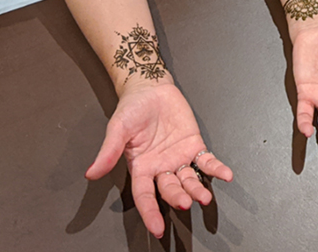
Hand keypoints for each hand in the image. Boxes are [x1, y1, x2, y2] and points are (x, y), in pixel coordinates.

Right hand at [85, 81, 232, 237]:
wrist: (150, 89)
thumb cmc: (131, 109)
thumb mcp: (117, 129)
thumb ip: (108, 152)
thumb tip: (91, 173)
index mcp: (141, 168)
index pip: (144, 196)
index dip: (150, 212)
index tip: (157, 228)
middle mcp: (160, 167)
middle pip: (169, 189)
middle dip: (177, 198)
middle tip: (185, 203)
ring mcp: (178, 157)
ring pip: (189, 179)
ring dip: (197, 189)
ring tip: (205, 197)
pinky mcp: (193, 144)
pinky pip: (206, 160)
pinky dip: (216, 168)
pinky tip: (226, 175)